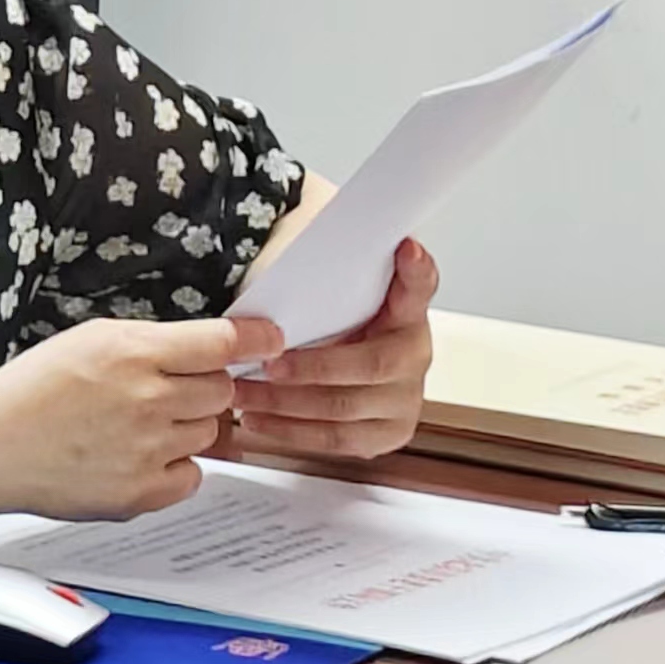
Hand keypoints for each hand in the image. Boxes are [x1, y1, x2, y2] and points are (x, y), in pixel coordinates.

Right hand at [0, 314, 284, 522]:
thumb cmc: (34, 389)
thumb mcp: (92, 340)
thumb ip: (152, 344)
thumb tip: (209, 349)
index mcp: (133, 352)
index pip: (221, 342)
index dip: (254, 340)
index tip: (269, 339)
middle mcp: (147, 398)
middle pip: (222, 390)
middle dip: (204, 386)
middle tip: (166, 389)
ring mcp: (147, 449)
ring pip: (210, 432)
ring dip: (187, 426)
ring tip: (138, 424)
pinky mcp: (142, 492)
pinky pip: (192, 475)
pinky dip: (176, 466)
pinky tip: (138, 455)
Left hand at [230, 238, 437, 459]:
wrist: (360, 369)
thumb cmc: (346, 325)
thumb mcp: (340, 293)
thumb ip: (336, 269)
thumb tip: (326, 222)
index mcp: (407, 312)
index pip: (420, 284)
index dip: (416, 270)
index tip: (406, 249)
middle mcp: (414, 357)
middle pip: (368, 366)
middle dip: (311, 368)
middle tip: (267, 363)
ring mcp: (404, 401)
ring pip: (344, 408)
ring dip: (287, 403)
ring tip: (244, 393)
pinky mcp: (386, 435)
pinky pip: (337, 441)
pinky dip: (292, 432)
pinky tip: (259, 420)